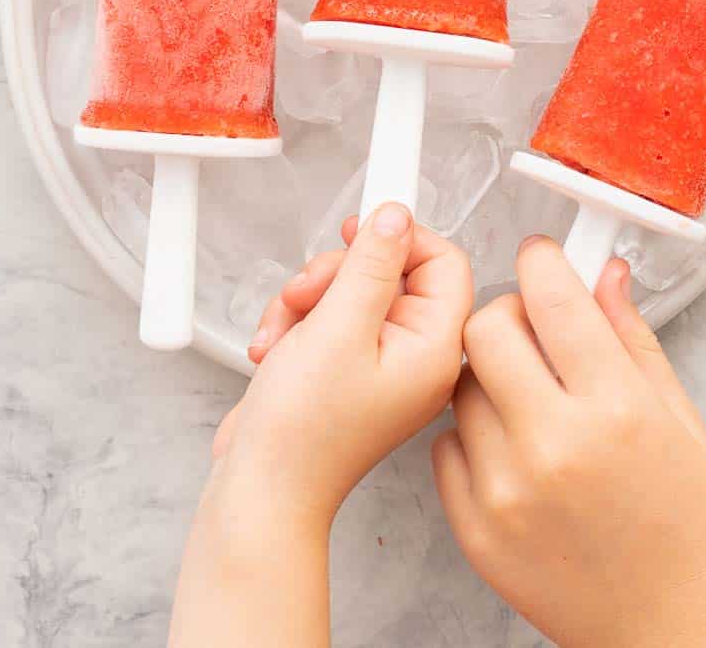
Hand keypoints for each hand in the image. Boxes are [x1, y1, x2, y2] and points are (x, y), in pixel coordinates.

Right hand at [213, 204, 472, 523]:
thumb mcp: (338, 327)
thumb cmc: (304, 431)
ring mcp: (379, 361)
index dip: (400, 238)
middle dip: (336, 274)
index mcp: (434, 348)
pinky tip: (275, 348)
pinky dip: (297, 322)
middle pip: (389, 269)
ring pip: (350, 288)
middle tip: (306, 294)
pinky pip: (328, 315)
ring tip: (284, 332)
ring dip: (307, 298)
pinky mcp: (345, 366)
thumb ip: (371, 264)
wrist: (261, 490)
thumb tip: (396, 216)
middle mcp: (415, 354)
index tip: (357, 231)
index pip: (444, 261)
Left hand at [433, 239, 705, 647]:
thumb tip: (604, 274)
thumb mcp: (686, 425)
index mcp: (616, 411)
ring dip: (490, 374)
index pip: (552, 298)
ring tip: (532, 398)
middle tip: (538, 332)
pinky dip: (474, 434)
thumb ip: (633, 340)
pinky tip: (515, 448)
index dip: (543, 261)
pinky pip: (447, 446)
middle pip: (486, 328)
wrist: (678, 639)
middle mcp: (554, 447)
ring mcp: (507, 492)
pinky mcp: (477, 531)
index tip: (545, 258)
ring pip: (461, 383)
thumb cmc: (698, 538)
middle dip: (511, 313)